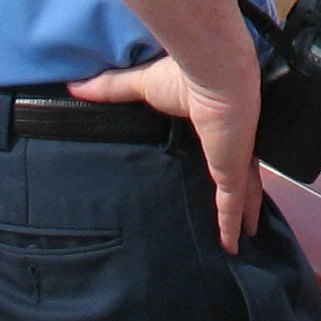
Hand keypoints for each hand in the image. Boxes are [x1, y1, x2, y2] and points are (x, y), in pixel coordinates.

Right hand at [68, 54, 265, 247]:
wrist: (214, 72)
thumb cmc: (183, 75)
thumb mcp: (142, 86)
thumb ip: (112, 89)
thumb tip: (73, 87)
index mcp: (215, 125)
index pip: (223, 149)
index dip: (225, 164)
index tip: (220, 176)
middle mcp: (231, 145)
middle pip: (242, 176)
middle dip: (245, 195)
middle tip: (243, 216)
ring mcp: (235, 160)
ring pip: (245, 196)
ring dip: (247, 215)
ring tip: (246, 236)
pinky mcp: (233, 172)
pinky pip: (232, 206)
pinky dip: (230, 226)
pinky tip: (230, 248)